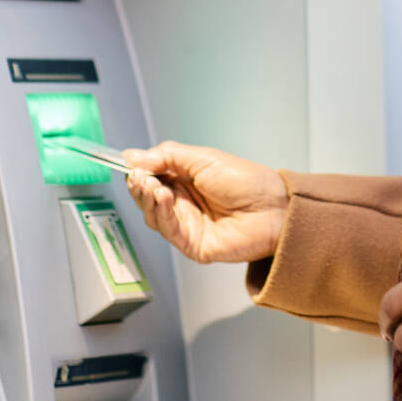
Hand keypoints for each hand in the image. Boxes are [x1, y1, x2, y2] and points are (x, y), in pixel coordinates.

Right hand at [121, 141, 287, 263]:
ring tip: (155, 186)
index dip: (139, 172)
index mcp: (186, 180)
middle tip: (140, 176)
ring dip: (149, 199)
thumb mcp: (203, 159)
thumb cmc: (247, 181)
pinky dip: (162, 213)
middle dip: (140, 186)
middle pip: (147, 198)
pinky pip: (167, 230)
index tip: (128, 164)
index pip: (152, 177)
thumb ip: (167, 157)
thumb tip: (133, 156)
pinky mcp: (191, 244)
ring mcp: (186, 225)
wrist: (273, 208)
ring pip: (153, 215)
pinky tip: (164, 198)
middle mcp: (184, 203)